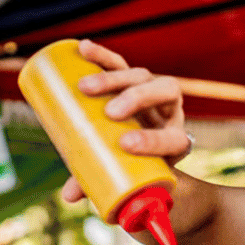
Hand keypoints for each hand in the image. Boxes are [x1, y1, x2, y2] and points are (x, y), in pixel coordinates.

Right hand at [60, 39, 193, 204]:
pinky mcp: (130, 80)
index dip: (155, 140)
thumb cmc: (131, 172)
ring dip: (114, 77)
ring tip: (84, 87)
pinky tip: (83, 48)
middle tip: (109, 112)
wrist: (141, 153)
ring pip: (141, 75)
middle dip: (137, 99)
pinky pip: (120, 62)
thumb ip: (98, 186)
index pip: (174, 139)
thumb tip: (69, 196)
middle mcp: (168, 113)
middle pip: (163, 93)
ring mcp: (150, 92)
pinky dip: (103, 55)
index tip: (126, 146)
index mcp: (175, 143)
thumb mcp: (120, 182)